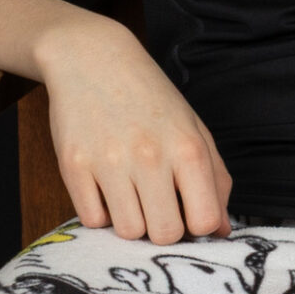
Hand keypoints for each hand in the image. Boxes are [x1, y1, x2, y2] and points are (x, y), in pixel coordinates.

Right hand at [34, 16, 232, 242]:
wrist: (93, 59)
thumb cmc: (151, 98)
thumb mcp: (195, 128)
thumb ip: (215, 179)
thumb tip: (221, 231)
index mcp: (188, 147)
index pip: (204, 220)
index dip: (198, 226)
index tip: (189, 213)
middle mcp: (150, 156)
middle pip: (164, 234)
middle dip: (163, 228)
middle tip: (157, 206)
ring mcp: (109, 162)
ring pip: (127, 232)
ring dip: (131, 220)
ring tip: (131, 193)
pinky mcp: (73, 166)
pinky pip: (91, 219)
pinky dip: (100, 211)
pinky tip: (105, 186)